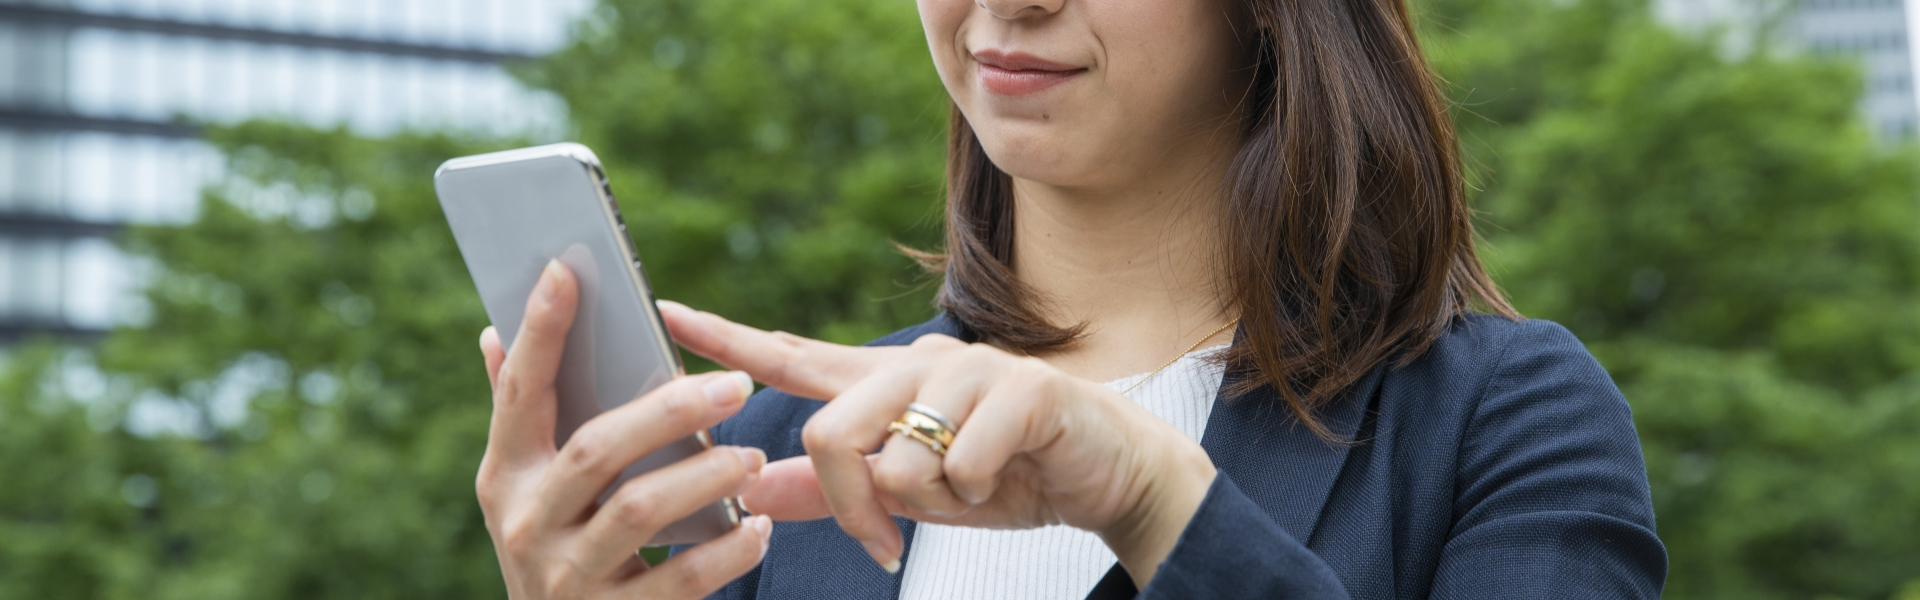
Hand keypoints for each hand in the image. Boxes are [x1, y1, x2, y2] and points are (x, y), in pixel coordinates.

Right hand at [474, 261, 771, 598]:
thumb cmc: (560, 550)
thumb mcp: (528, 491)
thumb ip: (521, 417)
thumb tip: (492, 332)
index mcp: (505, 477)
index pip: (522, 393)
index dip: (541, 332)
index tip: (567, 269)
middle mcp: (525, 524)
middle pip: (597, 451)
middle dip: (669, 411)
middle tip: (737, 385)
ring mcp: (564, 578)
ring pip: (638, 512)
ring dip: (704, 477)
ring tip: (750, 458)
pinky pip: (678, 583)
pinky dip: (727, 552)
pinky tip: (760, 527)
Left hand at [659, 302, 1217, 586]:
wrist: (1105, 472)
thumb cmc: (1005, 476)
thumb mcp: (909, 495)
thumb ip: (831, 491)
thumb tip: (751, 491)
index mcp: (885, 384)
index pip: (792, 354)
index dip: (728, 338)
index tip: (668, 312)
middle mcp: (918, 364)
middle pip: (832, 429)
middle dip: (850, 502)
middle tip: (879, 542)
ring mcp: (971, 372)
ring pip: (899, 455)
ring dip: (930, 501)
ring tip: (969, 493)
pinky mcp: (1022, 391)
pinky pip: (963, 464)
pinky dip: (980, 494)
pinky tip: (1006, 479)